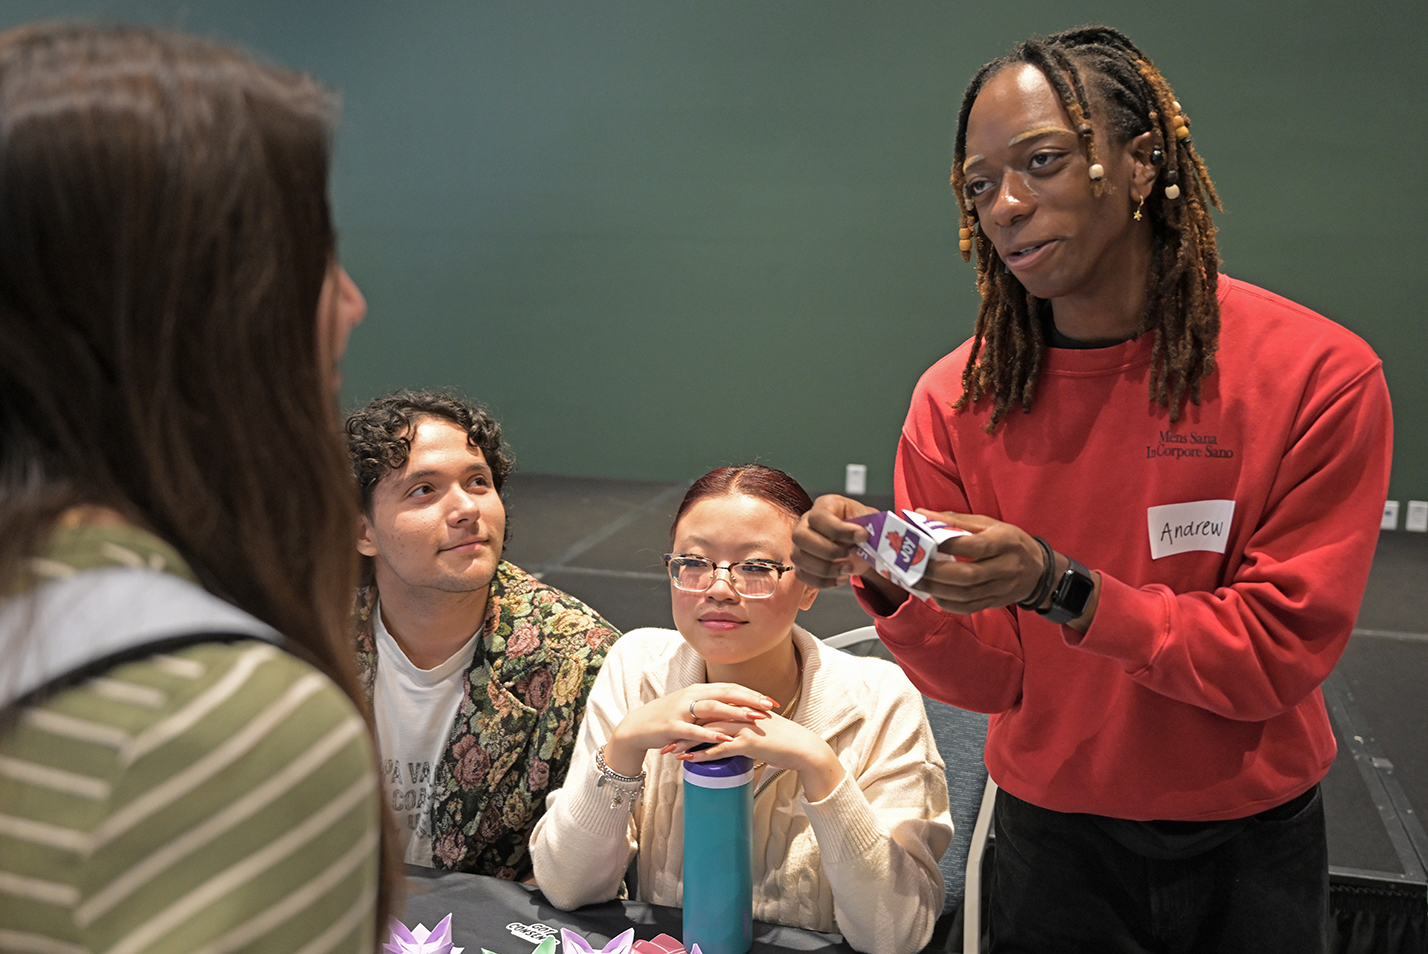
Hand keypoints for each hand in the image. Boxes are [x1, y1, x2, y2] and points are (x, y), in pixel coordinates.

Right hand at [602, 684, 776, 776]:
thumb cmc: (668, 720)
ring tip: (753, 719)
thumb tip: (737, 714)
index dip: (751, 693)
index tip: (771, 701)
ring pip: (712, 707)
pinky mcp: (672, 725)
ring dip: (734, 712)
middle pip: (725, 693)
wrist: (638, 727)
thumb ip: (712, 709)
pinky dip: (710, 733)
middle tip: (769, 706)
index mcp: (699, 690)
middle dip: (749, 699)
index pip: (730, 688)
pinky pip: (693, 729)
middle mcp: (691, 696)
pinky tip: (724, 737)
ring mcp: (681, 710)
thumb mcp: (691, 710)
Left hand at [676, 714, 845, 801]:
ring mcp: (743, 726)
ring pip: (707, 732)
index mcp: (742, 707)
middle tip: (664, 737)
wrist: (802, 748)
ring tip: (670, 751)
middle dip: (682, 728)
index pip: (710, 708)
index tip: (674, 725)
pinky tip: (689, 761)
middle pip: (703, 717)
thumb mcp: (760, 728)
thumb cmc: (782, 741)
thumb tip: (730, 738)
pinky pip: (719, 749)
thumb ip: (744, 728)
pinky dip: (702, 755)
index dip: (690, 717)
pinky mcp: (748, 742)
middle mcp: (741, 713)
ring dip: (687, 742)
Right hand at [791, 494, 877, 587]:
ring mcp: (801, 544)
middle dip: (828, 550)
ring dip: (826, 568)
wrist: (862, 542)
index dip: (839, 530)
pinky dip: (823, 581)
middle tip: (852, 553)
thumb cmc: (863, 527)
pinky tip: (841, 578)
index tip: (862, 537)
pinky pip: (803, 575)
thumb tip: (867, 538)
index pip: (819, 516)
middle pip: (800, 536)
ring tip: (848, 568)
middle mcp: (806, 523)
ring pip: (799, 558)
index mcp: (824, 506)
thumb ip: (869, 527)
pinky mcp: (802, 563)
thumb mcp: (870, 520)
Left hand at [911, 510, 1047, 614]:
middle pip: (969, 575)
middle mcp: (1006, 567)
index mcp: (1005, 542)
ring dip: (937, 589)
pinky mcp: (995, 603)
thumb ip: (955, 520)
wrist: (1039, 571)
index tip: (925, 541)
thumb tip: (922, 515)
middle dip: (937, 572)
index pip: (976, 546)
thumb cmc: (1010, 542)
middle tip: (914, 566)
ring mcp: (1001, 589)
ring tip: (915, 581)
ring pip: (966, 595)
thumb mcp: (989, 524)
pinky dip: (948, 603)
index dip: (949, 545)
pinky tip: (932, 594)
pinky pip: (969, 607)